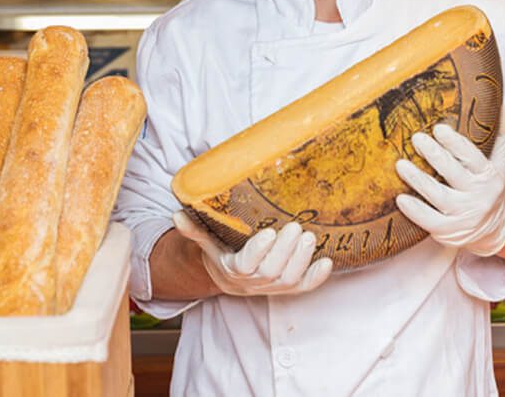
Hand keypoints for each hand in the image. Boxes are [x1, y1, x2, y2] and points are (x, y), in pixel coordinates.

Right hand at [173, 212, 332, 295]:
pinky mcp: (289, 288)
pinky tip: (327, 261)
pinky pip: (304, 288)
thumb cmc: (222, 251)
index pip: (246, 265)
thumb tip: (177, 215)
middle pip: (272, 271)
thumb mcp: (207, 240)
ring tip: (309, 236)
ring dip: (302, 260)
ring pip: (289, 280)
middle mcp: (254, 282)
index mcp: (234, 269)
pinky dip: (317, 278)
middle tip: (296, 227)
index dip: (258, 251)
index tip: (268, 233)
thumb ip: (194, 229)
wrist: (231, 276)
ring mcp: (273, 287)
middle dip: (285, 250)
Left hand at [395, 107, 504, 256]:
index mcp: (488, 176)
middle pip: (453, 173)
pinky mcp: (447, 231)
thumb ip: (503, 137)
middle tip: (416, 138)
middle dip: (434, 155)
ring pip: (437, 195)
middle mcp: (477, 196)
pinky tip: (400, 198)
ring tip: (400, 164)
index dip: (455, 143)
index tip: (439, 128)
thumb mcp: (500, 165)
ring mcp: (462, 215)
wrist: (493, 232)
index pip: (472, 157)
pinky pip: (428, 220)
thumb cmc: (488, 189)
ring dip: (417, 179)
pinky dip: (414, 210)